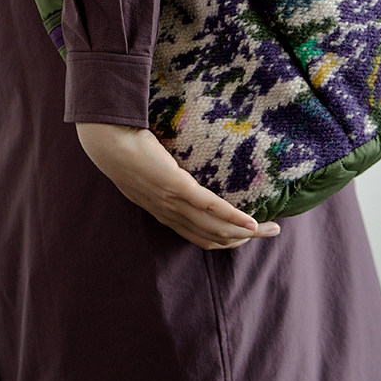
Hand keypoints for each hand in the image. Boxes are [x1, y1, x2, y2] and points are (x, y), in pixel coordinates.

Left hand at [75, 122, 280, 249]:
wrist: (108, 141)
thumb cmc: (125, 148)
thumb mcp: (147, 168)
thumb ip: (165, 173)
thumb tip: (182, 162)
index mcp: (163, 212)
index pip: (199, 236)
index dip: (225, 240)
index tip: (247, 233)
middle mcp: (170, 214)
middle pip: (213, 238)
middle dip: (244, 240)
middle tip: (270, 231)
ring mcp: (174, 203)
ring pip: (216, 229)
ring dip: (247, 233)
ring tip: (271, 228)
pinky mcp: (177, 187)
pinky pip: (211, 208)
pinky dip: (233, 219)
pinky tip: (252, 222)